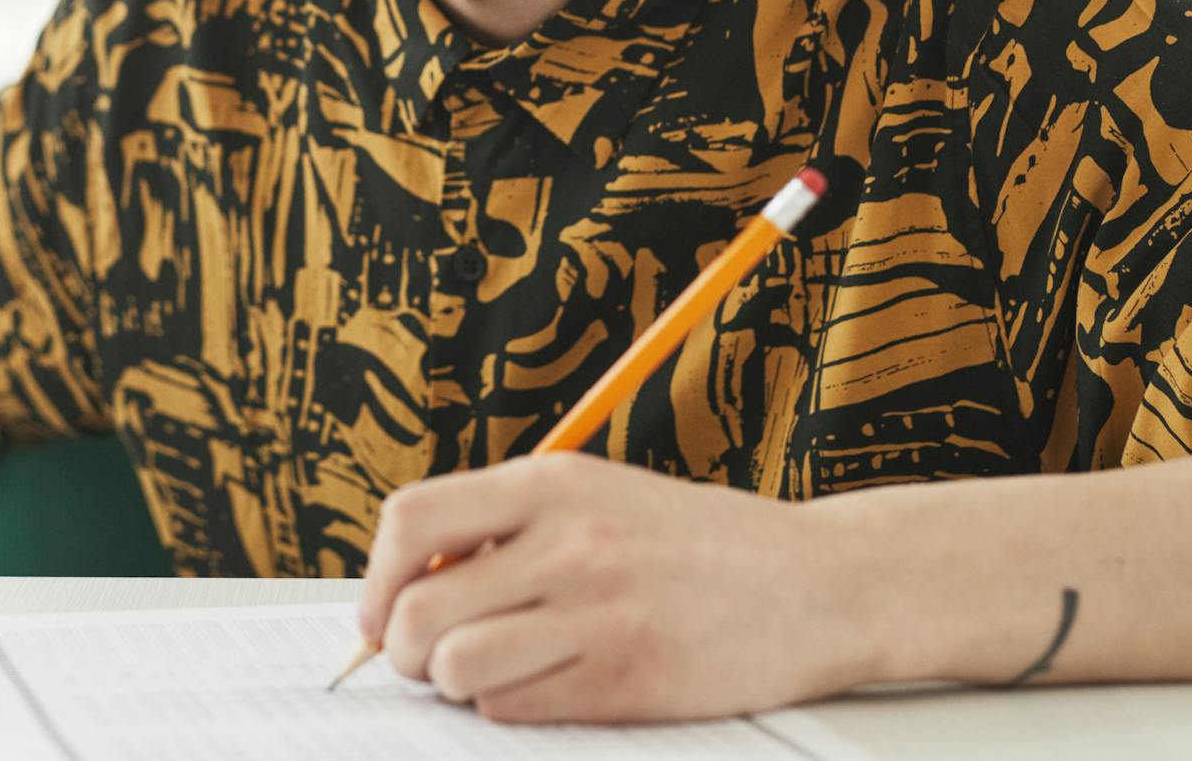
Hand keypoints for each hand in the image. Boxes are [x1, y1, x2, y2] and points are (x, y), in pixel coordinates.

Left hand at [355, 454, 866, 723]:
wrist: (817, 582)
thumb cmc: (695, 543)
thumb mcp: (595, 497)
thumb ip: (507, 526)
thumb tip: (405, 581)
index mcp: (550, 484)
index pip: (410, 521)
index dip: (375, 576)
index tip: (380, 608)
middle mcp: (567, 542)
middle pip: (417, 608)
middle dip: (400, 648)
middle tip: (423, 657)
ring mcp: (597, 612)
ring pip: (454, 666)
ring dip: (453, 681)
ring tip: (488, 669)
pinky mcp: (626, 679)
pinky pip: (513, 707)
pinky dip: (509, 705)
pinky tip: (548, 683)